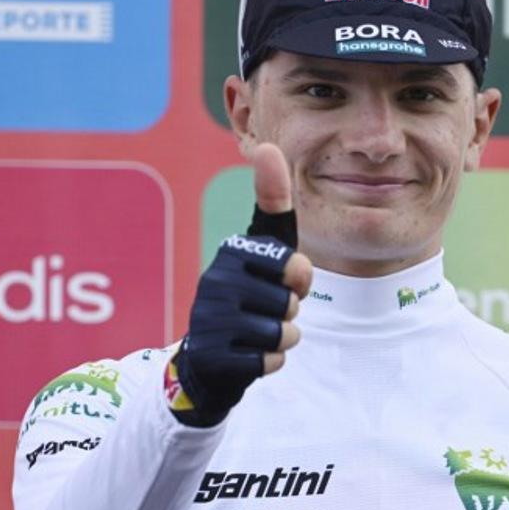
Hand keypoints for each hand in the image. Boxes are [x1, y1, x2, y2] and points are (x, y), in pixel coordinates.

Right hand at [169, 144, 312, 425]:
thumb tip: (267, 147)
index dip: (298, 279)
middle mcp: (215, 280)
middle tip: (265, 308)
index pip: (295, 265)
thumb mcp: (263, 246)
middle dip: (289, 311)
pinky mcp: (214, 357)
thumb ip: (274, 205)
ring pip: (283, 334)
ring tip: (256, 330)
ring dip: (281, 338)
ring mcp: (211, 320)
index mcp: (231, 250)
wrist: (209, 355)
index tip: (285, 279)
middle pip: (291, 302)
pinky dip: (270, 362)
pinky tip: (248, 354)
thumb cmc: (248, 292)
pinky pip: (271, 362)